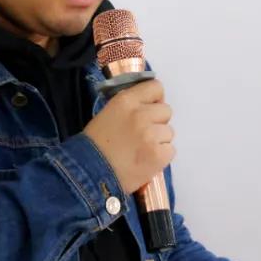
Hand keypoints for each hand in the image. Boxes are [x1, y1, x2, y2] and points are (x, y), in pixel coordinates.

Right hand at [83, 79, 174, 193]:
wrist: (90, 173)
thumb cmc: (95, 143)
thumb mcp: (108, 112)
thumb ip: (130, 106)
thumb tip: (149, 105)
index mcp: (126, 100)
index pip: (156, 87)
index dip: (155, 99)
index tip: (149, 109)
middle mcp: (141, 114)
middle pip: (166, 111)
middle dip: (157, 121)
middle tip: (142, 134)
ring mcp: (151, 135)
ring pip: (169, 132)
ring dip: (159, 140)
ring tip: (141, 150)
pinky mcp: (159, 155)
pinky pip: (170, 150)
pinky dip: (161, 156)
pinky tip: (146, 160)